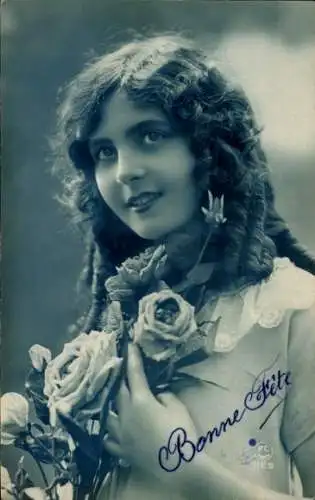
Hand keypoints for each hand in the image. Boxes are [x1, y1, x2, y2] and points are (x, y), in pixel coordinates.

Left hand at [103, 344, 198, 479]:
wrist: (178, 465)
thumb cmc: (180, 433)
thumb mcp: (177, 407)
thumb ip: (164, 396)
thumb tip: (156, 396)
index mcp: (141, 400)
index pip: (134, 373)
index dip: (132, 358)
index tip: (129, 345)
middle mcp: (126, 414)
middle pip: (118, 391)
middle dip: (119, 378)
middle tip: (118, 367)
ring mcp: (121, 434)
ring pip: (108, 414)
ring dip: (110, 405)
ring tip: (110, 399)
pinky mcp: (121, 450)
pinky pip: (109, 439)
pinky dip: (109, 432)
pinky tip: (110, 430)